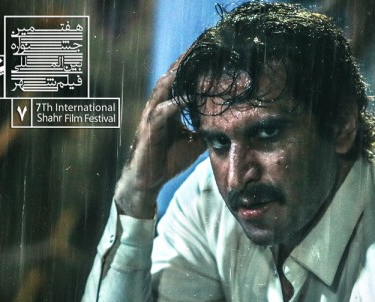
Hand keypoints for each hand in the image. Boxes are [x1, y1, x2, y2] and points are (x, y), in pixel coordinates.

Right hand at [114, 59, 203, 218]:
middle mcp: (159, 107)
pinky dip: (175, 103)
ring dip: (178, 74)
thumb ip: (205, 130)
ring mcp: (152, 117)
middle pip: (172, 77)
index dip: (192, 67)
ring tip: (192, 59)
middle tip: (200, 46)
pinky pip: (162, 112)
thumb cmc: (167, 160)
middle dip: (185, 61)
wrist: (148, 181)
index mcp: (168, 107)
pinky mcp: (149, 130)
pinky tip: (189, 97)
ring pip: (164, 88)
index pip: (181, 81)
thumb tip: (226, 126)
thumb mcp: (193, 142)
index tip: (207, 52)